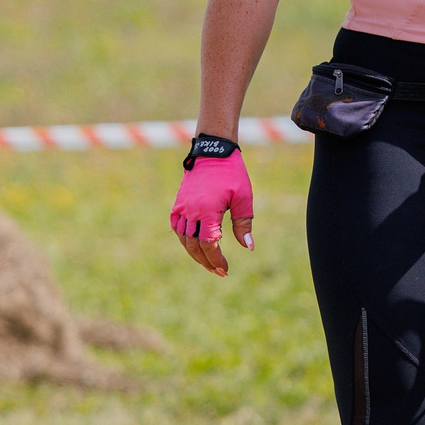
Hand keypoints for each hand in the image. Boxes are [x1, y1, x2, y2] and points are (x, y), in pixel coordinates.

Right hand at [170, 151, 253, 277]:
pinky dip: (184, 239)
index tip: (225, 269)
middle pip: (194, 246)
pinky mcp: (178, 204)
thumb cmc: (232, 174)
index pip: (209, 244)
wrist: (213, 152)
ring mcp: (181, 208)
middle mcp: (190, 212)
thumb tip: (248, 247)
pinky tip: (194, 246)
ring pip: (184, 239)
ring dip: (195, 254)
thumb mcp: (243, 198)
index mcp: (207, 211)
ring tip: (209, 263)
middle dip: (206, 261)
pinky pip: (177, 227)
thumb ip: (244, 224)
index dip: (216, 259)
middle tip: (219, 272)